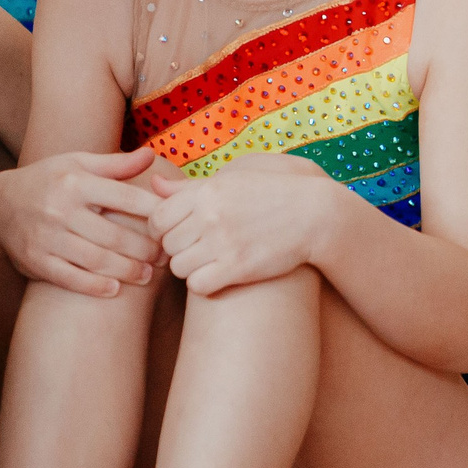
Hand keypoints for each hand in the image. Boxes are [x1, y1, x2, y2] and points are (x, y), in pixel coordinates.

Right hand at [0, 145, 165, 296]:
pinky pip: (70, 278)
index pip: (125, 197)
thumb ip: (116, 164)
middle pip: (114, 234)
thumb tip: (152, 155)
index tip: (174, 224)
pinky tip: (115, 290)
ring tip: (147, 276)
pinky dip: (94, 286)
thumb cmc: (49, 181)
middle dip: (145, 249)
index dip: (154, 212)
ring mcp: (48, 237)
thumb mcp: (78, 164)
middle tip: (166, 257)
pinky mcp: (37, 260)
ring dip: (126, 271)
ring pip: (95, 259)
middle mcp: (61, 209)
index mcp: (76, 182)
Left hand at [147, 154, 338, 296]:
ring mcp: (223, 242)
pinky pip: (197, 285)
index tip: (177, 235)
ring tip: (209, 262)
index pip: (157, 217)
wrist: (314, 215)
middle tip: (197, 249)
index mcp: (206, 191)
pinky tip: (219, 275)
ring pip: (178, 267)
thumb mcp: (230, 181)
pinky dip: (204, 284)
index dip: (161, 230)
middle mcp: (210, 215)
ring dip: (190, 268)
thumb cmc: (270, 195)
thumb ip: (188, 187)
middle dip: (178, 249)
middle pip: (166, 244)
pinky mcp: (237, 267)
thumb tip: (154, 184)